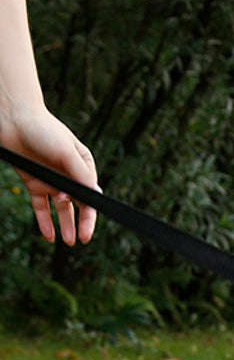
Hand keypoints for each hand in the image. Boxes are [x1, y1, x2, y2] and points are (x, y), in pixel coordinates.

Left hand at [1, 106, 97, 243]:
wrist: (13, 118)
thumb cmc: (43, 129)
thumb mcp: (67, 151)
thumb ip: (81, 174)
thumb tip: (95, 197)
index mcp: (83, 167)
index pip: (91, 195)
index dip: (89, 211)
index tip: (86, 224)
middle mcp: (69, 176)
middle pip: (79, 205)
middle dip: (82, 223)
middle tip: (83, 239)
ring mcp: (51, 181)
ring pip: (62, 210)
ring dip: (66, 226)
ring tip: (70, 242)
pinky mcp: (34, 183)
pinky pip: (41, 208)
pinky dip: (45, 222)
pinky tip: (49, 236)